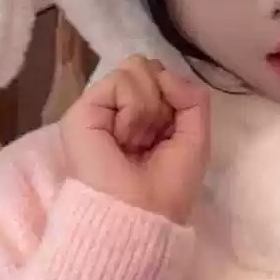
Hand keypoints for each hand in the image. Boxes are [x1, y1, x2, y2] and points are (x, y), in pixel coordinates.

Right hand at [59, 56, 209, 223]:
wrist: (139, 213)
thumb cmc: (167, 186)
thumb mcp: (196, 136)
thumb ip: (192, 97)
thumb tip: (164, 73)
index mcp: (144, 115)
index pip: (161, 75)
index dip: (175, 96)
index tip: (171, 132)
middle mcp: (120, 108)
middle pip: (148, 66)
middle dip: (162, 100)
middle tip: (151, 138)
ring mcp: (101, 107)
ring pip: (136, 67)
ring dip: (148, 107)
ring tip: (136, 141)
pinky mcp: (83, 109)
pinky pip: (120, 80)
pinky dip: (134, 109)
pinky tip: (124, 137)